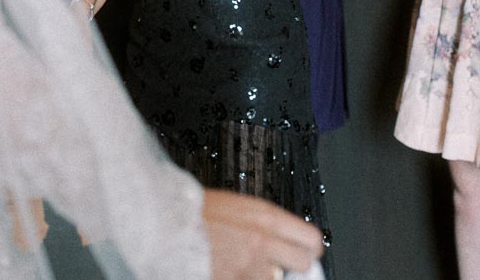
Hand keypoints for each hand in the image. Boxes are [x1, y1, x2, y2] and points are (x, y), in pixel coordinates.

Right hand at [204, 189, 322, 278]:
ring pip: (273, 278)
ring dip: (262, 275)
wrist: (168, 221)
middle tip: (283, 265)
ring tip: (245, 264)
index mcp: (266, 217)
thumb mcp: (239, 206)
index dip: (310, 248)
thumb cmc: (197, 211)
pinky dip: (241, 277)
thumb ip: (264, 224)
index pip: (311, 238)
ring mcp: (248, 266)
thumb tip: (280, 238)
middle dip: (293, 266)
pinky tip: (231, 269)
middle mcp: (262, 242)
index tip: (308, 252)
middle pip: (302, 264)